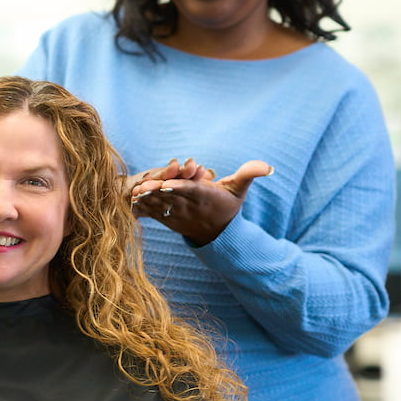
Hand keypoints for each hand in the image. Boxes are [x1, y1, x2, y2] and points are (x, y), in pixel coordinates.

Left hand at [131, 159, 272, 245]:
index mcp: (205, 196)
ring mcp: (178, 214)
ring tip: (134, 193)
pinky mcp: (168, 219)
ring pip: (161, 205)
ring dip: (147, 200)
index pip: (191, 190)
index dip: (179, 186)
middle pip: (172, 197)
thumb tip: (269, 166)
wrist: (218, 234)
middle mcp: (190, 206)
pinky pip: (154, 213)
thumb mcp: (239, 189)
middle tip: (143, 185)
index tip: (168, 183)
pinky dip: (144, 208)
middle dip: (157, 191)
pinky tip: (132, 202)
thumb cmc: (228, 206)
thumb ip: (249, 174)